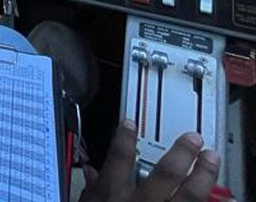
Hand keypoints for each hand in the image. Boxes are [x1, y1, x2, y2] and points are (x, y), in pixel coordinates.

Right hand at [80, 120, 220, 201]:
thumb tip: (89, 173)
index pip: (119, 158)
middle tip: (193, 138)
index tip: (130, 122)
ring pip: (188, 195)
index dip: (125, 137)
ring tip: (212, 158)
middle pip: (164, 173)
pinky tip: (227, 199)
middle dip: (181, 153)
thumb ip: (91, 188)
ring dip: (203, 175)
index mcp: (112, 195)